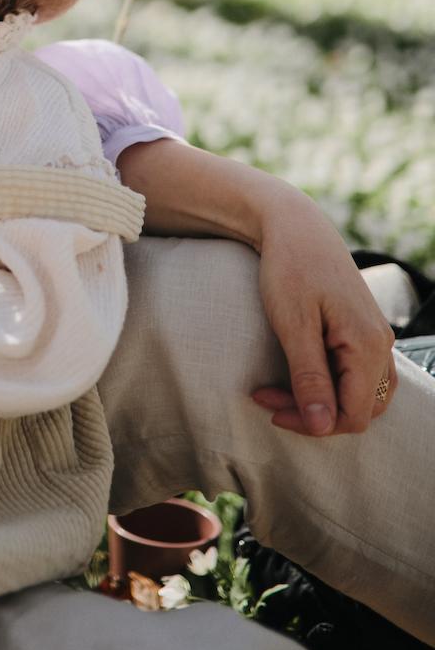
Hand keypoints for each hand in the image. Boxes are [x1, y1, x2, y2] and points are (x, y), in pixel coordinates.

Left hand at [251, 191, 396, 436]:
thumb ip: (309, 377)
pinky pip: (356, 372)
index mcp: (367, 345)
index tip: (272, 409)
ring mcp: (374, 335)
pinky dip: (329, 381)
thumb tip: (322, 426)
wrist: (293, 224)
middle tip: (269, 398)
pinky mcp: (362, 327)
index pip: (354, 415)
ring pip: (361, 393)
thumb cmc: (289, 268)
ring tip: (278, 388)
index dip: (314, 424)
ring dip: (321, 400)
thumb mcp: (293, 325)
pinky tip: (297, 371)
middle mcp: (380, 344)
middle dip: (315, 414)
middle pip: (360, 408)